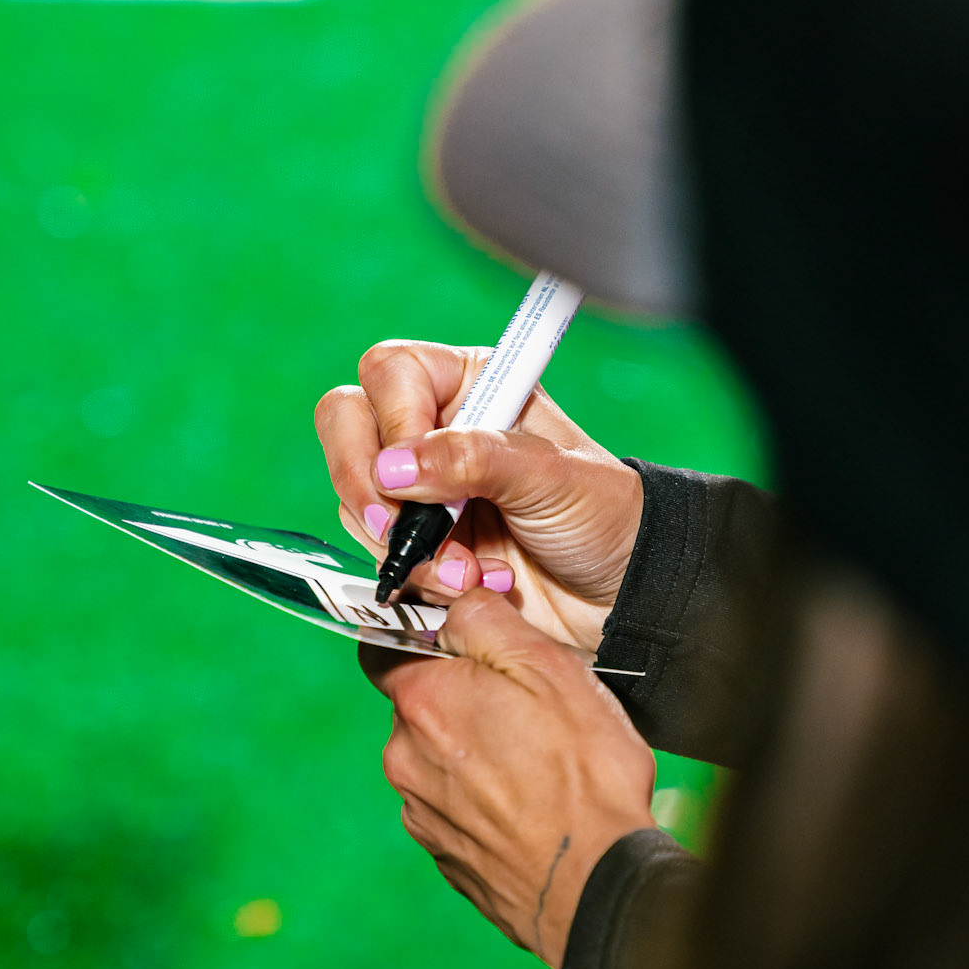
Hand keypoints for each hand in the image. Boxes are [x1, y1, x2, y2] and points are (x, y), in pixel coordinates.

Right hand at [315, 340, 642, 651]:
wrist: (622, 595)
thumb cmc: (602, 516)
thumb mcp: (549, 476)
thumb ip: (474, 458)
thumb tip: (393, 466)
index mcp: (469, 385)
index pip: (391, 373)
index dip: (394, 420)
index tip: (418, 474)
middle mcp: (433, 428)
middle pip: (347, 421)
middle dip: (364, 482)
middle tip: (398, 530)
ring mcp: (418, 489)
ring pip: (356, 496)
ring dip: (405, 544)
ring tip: (470, 571)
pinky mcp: (414, 544)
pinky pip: (373, 552)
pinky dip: (412, 576)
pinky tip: (466, 587)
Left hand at [363, 590, 657, 968]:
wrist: (596, 886)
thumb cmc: (581, 773)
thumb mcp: (546, 665)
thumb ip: (484, 619)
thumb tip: (450, 602)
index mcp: (421, 702)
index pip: (382, 643)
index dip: (421, 631)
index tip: (468, 640)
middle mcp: (404, 758)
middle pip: (419, 702)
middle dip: (462, 694)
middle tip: (527, 705)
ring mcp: (422, 814)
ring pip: (438, 755)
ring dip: (476, 748)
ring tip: (539, 760)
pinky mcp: (446, 856)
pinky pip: (455, 805)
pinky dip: (485, 797)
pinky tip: (532, 803)